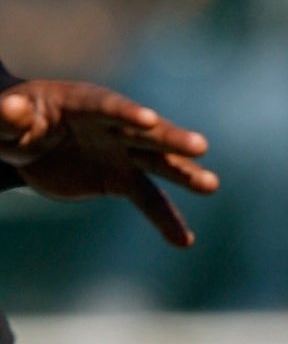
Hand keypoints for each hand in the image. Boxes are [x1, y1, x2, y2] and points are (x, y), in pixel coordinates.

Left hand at [0, 79, 217, 246]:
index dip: (126, 113)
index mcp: (81, 103)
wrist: (24, 142)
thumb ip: (8, 116)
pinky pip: (148, 199)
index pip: (106, 107)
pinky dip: (166, 219)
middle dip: (170, 138)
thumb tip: (13, 109)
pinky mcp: (121, 178)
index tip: (149, 120)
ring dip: (184, 173)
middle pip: (144, 132)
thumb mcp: (3, 122)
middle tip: (200, 147)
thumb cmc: (11, 124)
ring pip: (157, 162)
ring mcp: (120, 151)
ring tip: (210, 185)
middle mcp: (111, 124)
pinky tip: (184, 241)